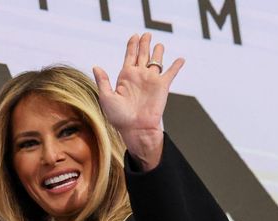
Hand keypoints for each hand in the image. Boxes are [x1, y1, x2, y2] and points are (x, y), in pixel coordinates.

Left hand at [93, 33, 184, 170]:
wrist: (136, 129)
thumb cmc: (119, 117)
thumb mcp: (106, 98)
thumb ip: (103, 81)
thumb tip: (96, 66)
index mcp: (125, 77)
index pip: (130, 56)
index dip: (132, 45)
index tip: (134, 36)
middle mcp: (139, 76)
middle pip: (143, 54)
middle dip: (145, 43)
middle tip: (146, 34)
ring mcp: (151, 80)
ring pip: (156, 61)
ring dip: (158, 52)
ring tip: (159, 44)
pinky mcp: (162, 86)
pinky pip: (171, 73)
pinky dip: (176, 66)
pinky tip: (180, 59)